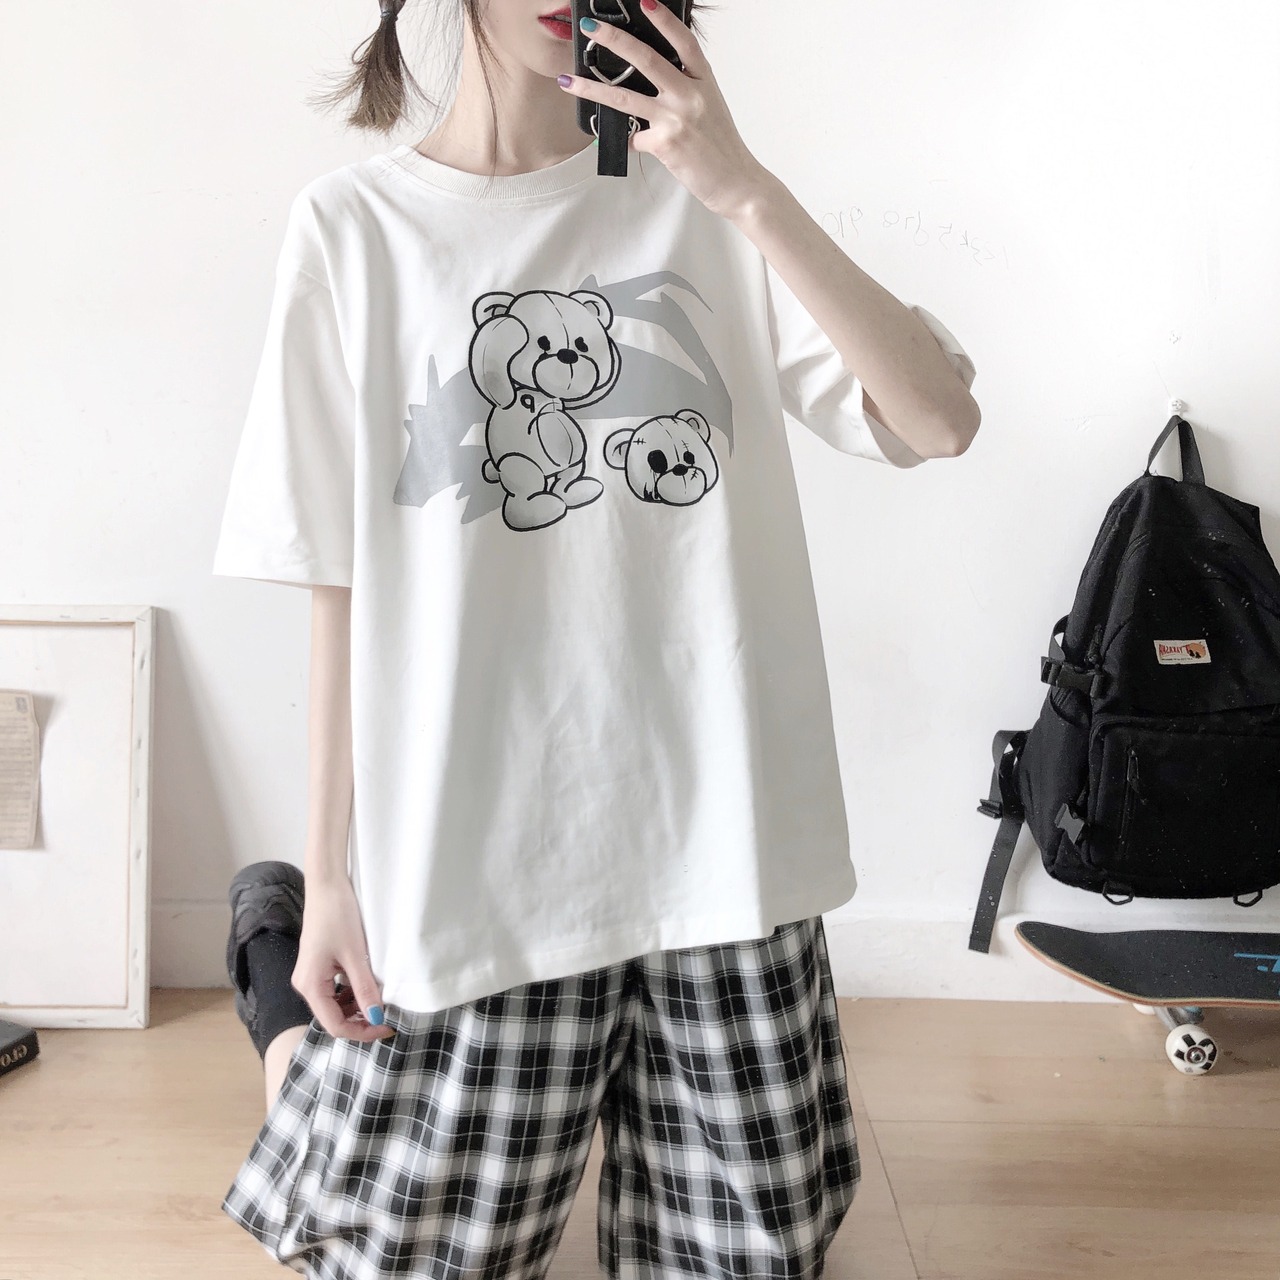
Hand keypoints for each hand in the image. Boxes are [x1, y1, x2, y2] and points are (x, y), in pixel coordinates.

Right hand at [292, 875, 395, 1042]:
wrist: (326, 884)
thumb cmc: (338, 915)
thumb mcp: (355, 955)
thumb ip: (365, 989)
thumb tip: (376, 1018)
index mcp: (310, 986)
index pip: (335, 1026)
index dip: (362, 1032)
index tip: (388, 1026)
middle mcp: (305, 984)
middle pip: (333, 1018)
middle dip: (360, 1021)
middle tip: (387, 1015)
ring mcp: (310, 975)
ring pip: (334, 1005)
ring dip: (356, 1008)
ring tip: (379, 999)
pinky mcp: (317, 966)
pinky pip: (334, 990)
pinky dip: (350, 994)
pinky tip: (367, 985)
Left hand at [558, 1, 774, 221]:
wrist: (737, 183)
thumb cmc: (722, 148)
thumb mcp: (711, 108)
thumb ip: (686, 90)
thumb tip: (655, 82)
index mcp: (704, 82)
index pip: (684, 42)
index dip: (664, 19)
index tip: (644, 2)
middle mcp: (690, 95)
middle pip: (647, 59)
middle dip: (615, 39)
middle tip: (590, 26)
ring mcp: (677, 119)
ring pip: (625, 97)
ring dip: (593, 88)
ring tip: (569, 80)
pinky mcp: (666, 144)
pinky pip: (635, 138)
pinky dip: (630, 141)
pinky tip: (633, 144)